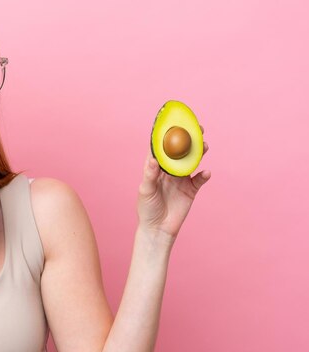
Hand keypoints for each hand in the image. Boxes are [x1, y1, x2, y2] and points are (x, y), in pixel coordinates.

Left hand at [137, 126, 210, 246]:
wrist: (158, 229)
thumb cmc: (147, 208)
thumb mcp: (145, 191)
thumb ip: (150, 175)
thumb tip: (153, 159)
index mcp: (156, 167)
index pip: (162, 148)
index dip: (168, 134)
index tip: (175, 122)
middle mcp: (170, 170)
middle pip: (181, 151)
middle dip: (189, 139)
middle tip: (198, 128)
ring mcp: (181, 179)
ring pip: (193, 161)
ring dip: (200, 152)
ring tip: (205, 146)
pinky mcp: (191, 190)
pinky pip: (200, 179)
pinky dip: (204, 175)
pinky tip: (206, 172)